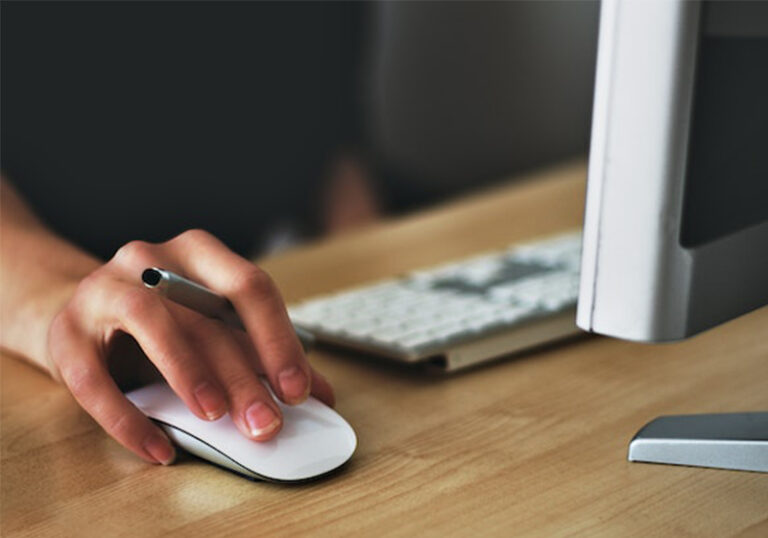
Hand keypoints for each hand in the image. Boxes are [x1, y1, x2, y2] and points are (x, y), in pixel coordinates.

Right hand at [47, 229, 333, 464]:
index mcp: (199, 254)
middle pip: (205, 315)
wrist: (83, 315)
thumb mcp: (214, 329)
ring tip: (215, 416)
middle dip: (242, 374)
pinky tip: (158, 448)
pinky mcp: (66, 332)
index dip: (278, 339)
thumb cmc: (163, 322)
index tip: (298, 389)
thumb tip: (320, 394)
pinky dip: (128, 418)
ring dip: (188, 372)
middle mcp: (151, 259)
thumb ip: (262, 356)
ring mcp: (103, 289)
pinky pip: (94, 378)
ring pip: (150, 323)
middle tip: (266, 422)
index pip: (249, 287)